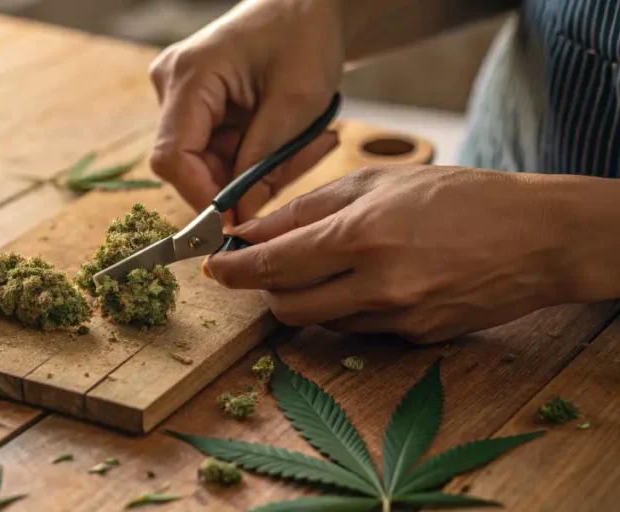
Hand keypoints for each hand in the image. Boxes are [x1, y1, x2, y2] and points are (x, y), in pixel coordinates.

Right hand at [148, 0, 343, 225]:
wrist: (308, 3)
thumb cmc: (304, 35)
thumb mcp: (295, 104)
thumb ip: (263, 163)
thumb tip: (238, 218)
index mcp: (189, 76)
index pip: (172, 157)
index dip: (201, 197)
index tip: (238, 221)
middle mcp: (172, 85)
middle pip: (188, 164)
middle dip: (239, 183)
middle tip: (293, 171)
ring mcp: (181, 95)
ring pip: (208, 162)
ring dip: (255, 169)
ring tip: (305, 144)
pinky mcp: (197, 105)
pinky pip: (219, 149)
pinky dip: (255, 156)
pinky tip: (289, 138)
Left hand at [204, 166, 579, 343]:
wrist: (536, 237)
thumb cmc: (459, 198)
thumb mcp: (379, 183)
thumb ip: (308, 208)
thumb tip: (253, 229)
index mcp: (361, 236)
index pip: (273, 264)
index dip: (234, 269)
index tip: (214, 266)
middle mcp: (375, 284)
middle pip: (285, 306)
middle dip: (263, 289)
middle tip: (264, 267)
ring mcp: (397, 317)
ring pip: (319, 321)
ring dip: (304, 298)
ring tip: (323, 267)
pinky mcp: (414, 337)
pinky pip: (357, 329)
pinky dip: (345, 308)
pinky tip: (366, 281)